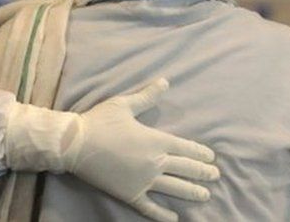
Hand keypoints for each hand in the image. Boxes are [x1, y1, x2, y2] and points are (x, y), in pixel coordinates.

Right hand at [5, 79, 219, 221]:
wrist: (74, 144)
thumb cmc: (99, 121)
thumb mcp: (124, 104)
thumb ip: (147, 96)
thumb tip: (165, 81)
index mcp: (156, 140)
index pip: (186, 148)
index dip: (201, 153)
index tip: (211, 157)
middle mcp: (155, 162)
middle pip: (187, 169)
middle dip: (203, 173)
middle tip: (215, 176)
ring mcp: (144, 181)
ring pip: (175, 189)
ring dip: (193, 193)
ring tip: (205, 196)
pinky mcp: (131, 194)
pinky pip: (151, 208)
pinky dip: (163, 215)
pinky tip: (174, 218)